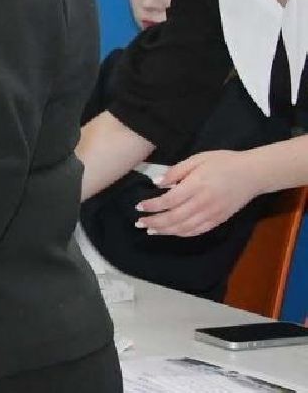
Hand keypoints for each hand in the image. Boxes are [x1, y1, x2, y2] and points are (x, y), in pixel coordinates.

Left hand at [135, 150, 262, 236]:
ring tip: (150, 230)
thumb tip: (156, 183)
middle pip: (173, 218)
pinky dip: (182, 234)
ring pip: (184, 228)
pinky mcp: (219, 220)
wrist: (253, 174)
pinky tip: (172, 232)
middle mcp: (203, 203)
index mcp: (196, 185)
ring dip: (165, 231)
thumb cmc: (223, 162)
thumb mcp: (197, 159)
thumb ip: (176, 171)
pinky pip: (198, 231)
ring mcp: (212, 214)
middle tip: (139, 223)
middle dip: (154, 222)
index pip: (168, 201)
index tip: (138, 207)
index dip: (152, 206)